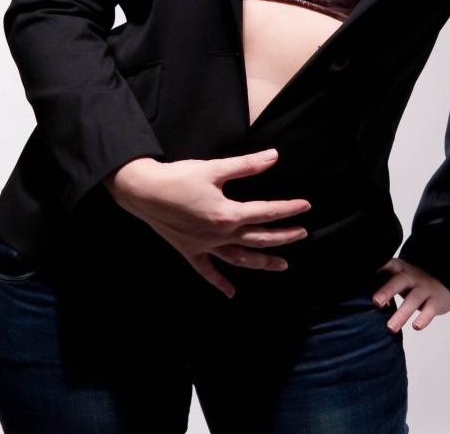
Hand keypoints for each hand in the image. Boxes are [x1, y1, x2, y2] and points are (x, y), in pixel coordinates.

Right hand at [103, 148, 310, 299]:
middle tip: (302, 234)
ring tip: (282, 265)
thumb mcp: (214, 168)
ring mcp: (205, 246)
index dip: (288, 209)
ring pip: (240, 258)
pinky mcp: (190, 251)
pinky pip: (207, 271)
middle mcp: (220, 235)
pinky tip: (231, 293)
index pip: (266, 212)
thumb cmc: (178, 177)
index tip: (306, 206)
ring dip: (262, 262)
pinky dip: (219, 283)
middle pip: (258, 238)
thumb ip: (246, 165)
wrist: (143, 191)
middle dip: (283, 236)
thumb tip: (274, 157)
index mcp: (228, 214)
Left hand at [372, 257, 449, 331]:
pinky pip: (430, 310)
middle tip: (375, 302)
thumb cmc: (412, 282)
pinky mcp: (436, 301)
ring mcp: (425, 288)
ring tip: (390, 328)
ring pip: (413, 299)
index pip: (386, 265)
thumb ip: (384, 287)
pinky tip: (415, 327)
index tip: (362, 276)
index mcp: (398, 269)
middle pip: (399, 281)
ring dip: (401, 314)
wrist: (444, 281)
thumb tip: (374, 304)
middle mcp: (411, 276)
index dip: (376, 269)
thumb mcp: (398, 278)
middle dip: (387, 290)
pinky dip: (423, 318)